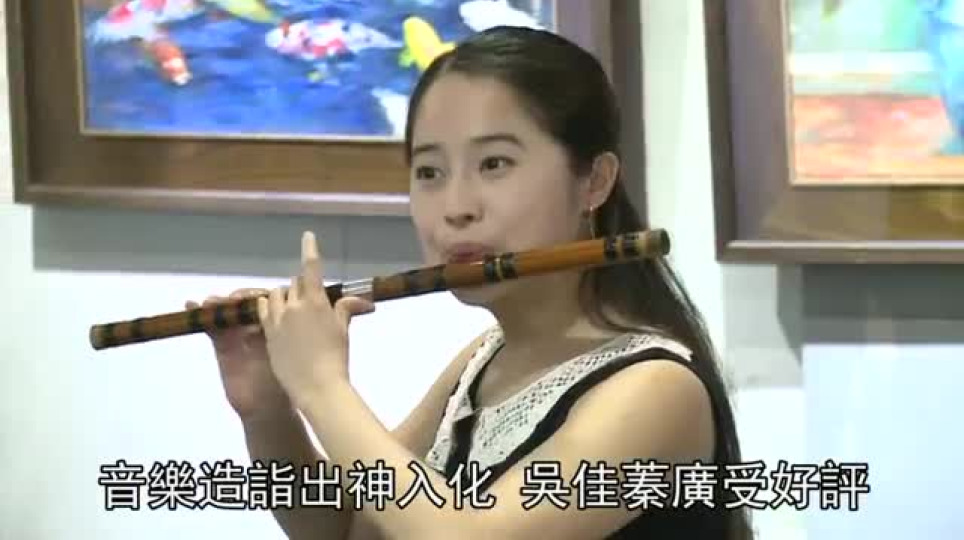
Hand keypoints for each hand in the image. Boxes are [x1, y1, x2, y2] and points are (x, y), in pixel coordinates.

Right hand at [186, 289, 290, 420]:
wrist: (266, 409)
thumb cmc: (285, 382)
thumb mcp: (289, 356)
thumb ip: (288, 336)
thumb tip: (300, 314)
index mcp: (279, 326)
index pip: (270, 302)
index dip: (262, 296)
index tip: (259, 296)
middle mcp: (259, 326)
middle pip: (246, 304)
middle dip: (239, 298)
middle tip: (234, 299)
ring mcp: (240, 335)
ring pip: (229, 313)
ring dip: (219, 303)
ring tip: (211, 302)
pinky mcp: (223, 345)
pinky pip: (212, 327)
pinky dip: (202, 315)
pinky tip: (192, 305)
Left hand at [258, 231, 373, 408]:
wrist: (317, 387)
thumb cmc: (336, 358)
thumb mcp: (343, 331)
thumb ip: (345, 310)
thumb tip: (362, 300)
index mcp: (315, 302)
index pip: (311, 268)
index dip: (310, 249)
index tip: (307, 236)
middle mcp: (293, 306)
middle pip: (294, 284)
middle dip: (302, 286)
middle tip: (310, 299)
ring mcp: (276, 320)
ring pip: (274, 295)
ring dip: (282, 296)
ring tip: (290, 308)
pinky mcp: (267, 335)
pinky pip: (262, 312)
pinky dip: (269, 309)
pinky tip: (275, 318)